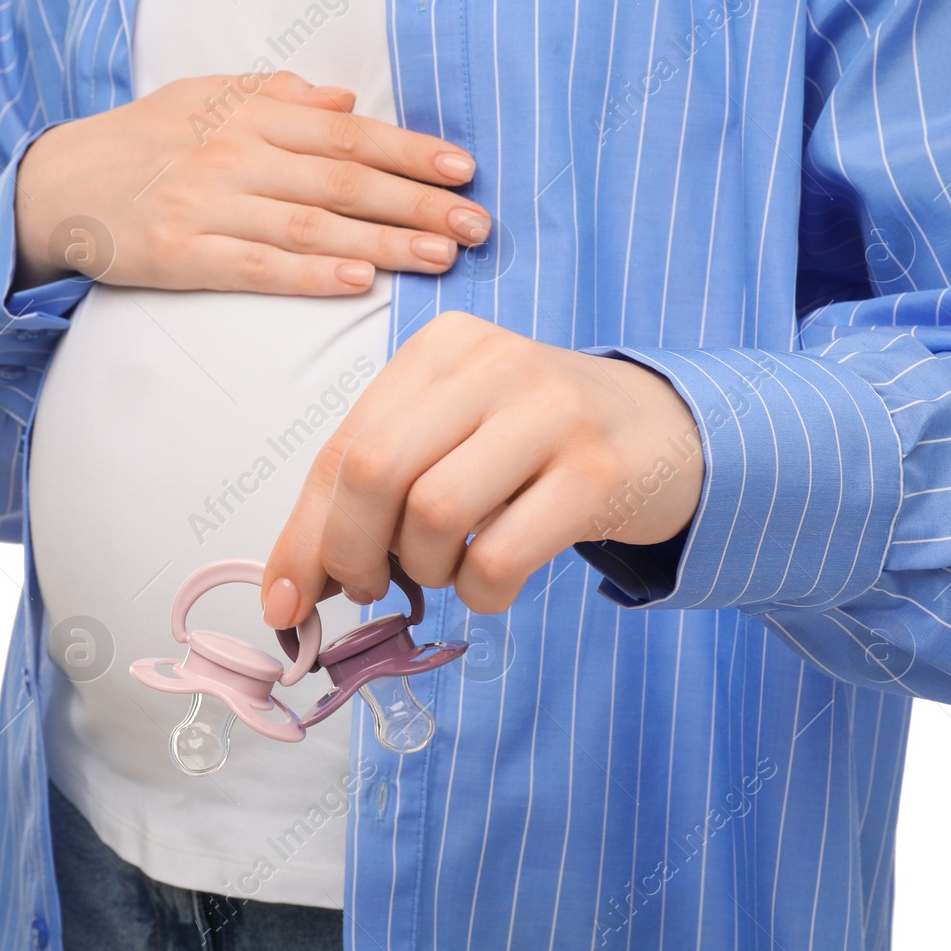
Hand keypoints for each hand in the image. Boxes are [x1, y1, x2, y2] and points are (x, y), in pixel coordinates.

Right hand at [13, 70, 490, 294]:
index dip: (409, 152)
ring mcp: (209, 208)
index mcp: (250, 117)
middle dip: (416, 202)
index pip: (347, 134)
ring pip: (312, 226)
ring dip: (383, 243)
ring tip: (440, 257)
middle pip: (343, 179)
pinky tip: (359, 283)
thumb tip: (348, 102)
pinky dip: (311, 276)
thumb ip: (279, 98)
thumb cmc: (144, 142)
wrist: (57, 185)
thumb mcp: (207, 97)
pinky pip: (257, 267)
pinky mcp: (183, 257)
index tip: (463, 170)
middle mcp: (235, 157)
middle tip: (477, 225)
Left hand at [259, 311, 703, 622]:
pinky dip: (480, 593)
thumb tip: (288, 590)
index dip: (303, 535)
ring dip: (426, 569)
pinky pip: (500, 557)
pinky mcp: (597, 472)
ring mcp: (551, 414)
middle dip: (351, 554)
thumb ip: (369, 492)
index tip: (284, 602)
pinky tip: (493, 583)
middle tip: (372, 589)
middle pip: (375, 472)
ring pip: (434, 514)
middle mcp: (492, 365)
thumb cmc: (532, 442)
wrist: (666, 428)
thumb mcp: (448, 437)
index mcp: (439, 349)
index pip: (342, 446)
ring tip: (448, 567)